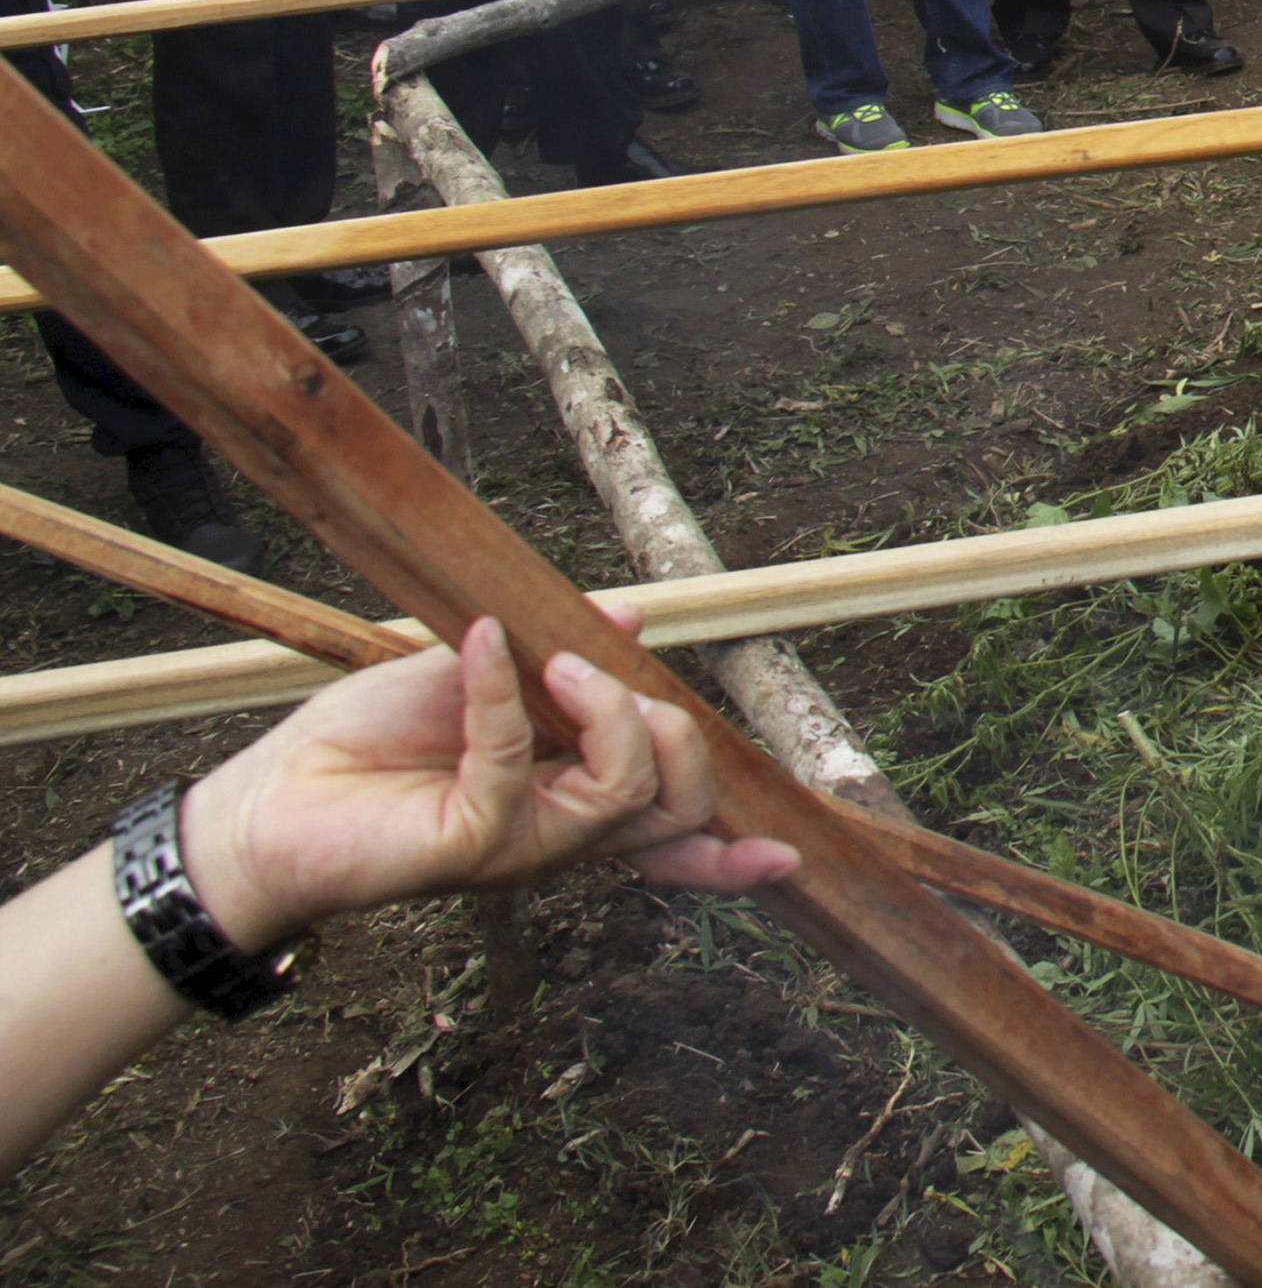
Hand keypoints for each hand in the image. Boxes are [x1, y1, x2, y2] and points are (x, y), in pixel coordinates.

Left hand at [179, 611, 799, 955]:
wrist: (263, 801)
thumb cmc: (362, 744)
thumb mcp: (475, 677)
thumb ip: (554, 654)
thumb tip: (629, 618)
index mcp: (569, 802)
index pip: (669, 841)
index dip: (730, 857)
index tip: (785, 852)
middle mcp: (558, 835)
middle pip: (678, 810)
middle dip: (680, 739)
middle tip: (620, 686)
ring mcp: (521, 847)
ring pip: (625, 792)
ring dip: (608, 711)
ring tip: (558, 663)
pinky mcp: (469, 847)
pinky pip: (516, 767)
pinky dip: (503, 693)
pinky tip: (483, 648)